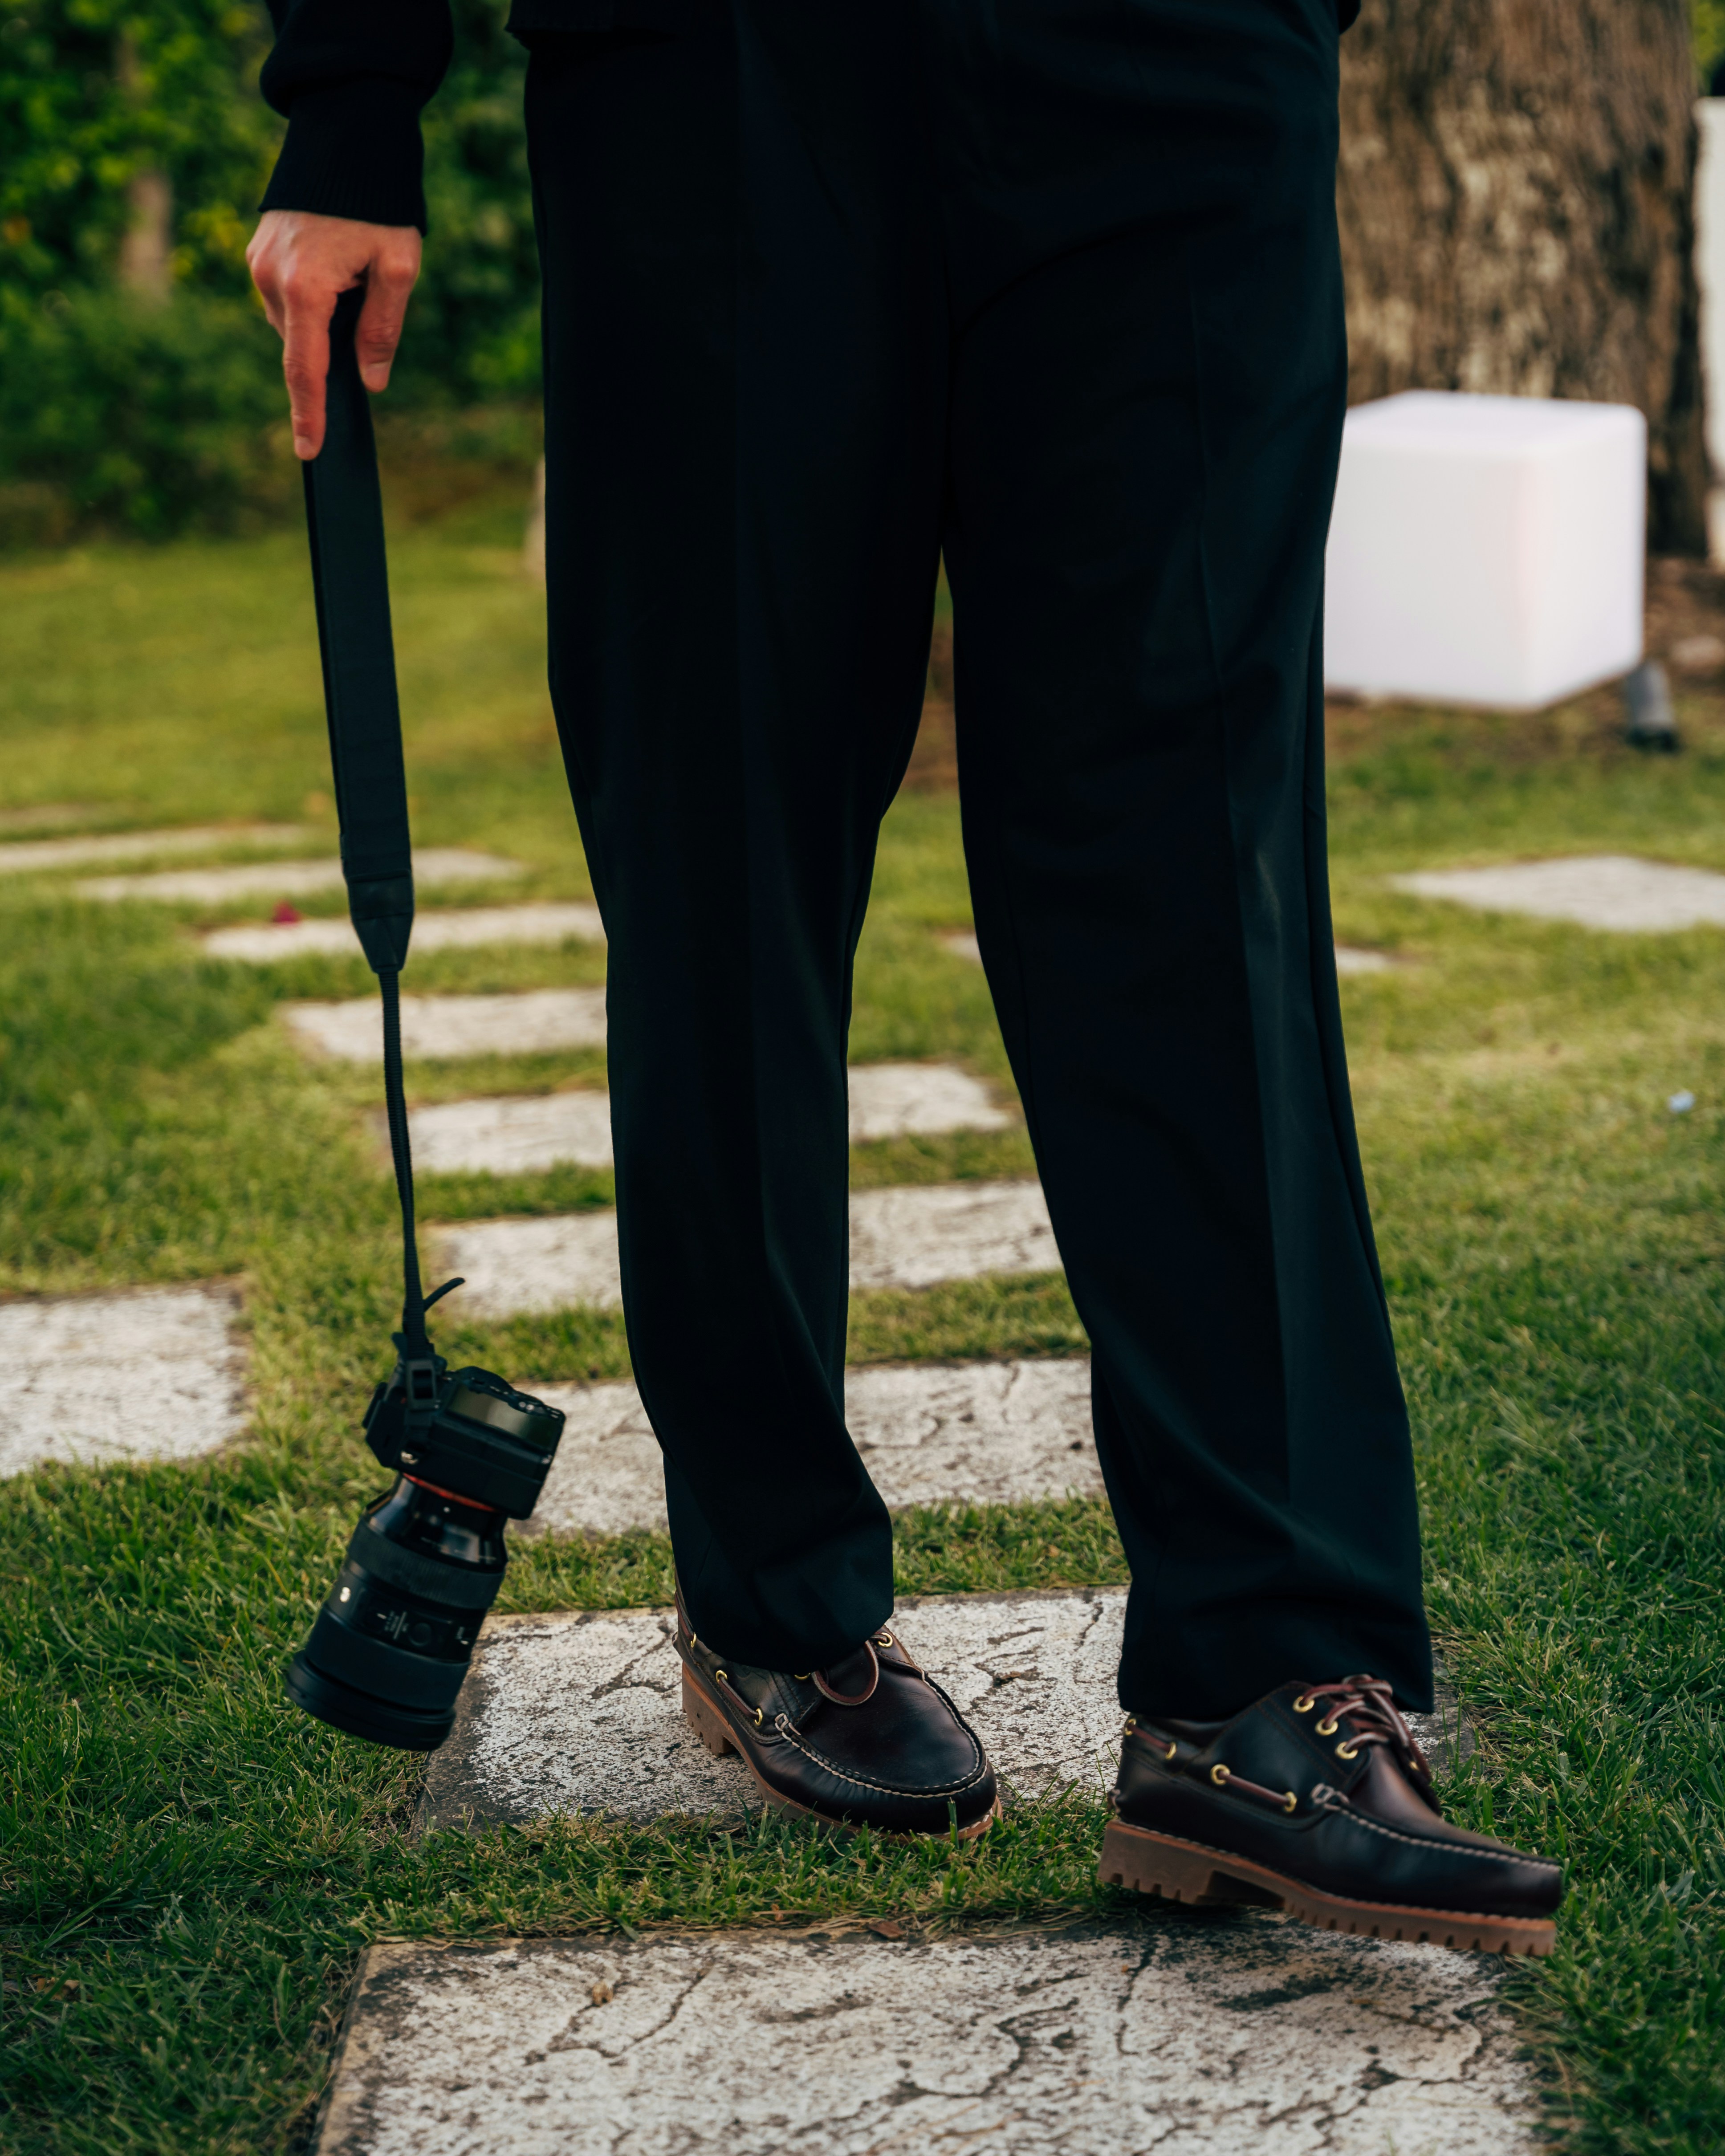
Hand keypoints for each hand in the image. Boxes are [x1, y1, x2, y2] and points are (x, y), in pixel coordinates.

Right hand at [246, 210, 421, 459]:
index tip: (309, 452)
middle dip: (330, 350)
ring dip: (324, 319)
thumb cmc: (378, 203)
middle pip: (303, 346)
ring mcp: (258, 263)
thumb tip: (370, 380)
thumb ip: (382, 330)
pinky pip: (286, 296)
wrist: (344, 138)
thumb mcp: (397, 269)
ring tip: (356, 275)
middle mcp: (270, 279)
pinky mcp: (258, 250)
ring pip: (294, 322)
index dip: (309, 415)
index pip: (305, 371)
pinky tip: (336, 268)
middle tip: (367, 306)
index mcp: (305, 289)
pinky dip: (312, 300)